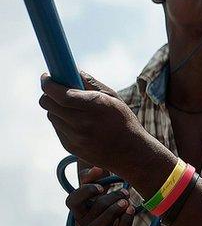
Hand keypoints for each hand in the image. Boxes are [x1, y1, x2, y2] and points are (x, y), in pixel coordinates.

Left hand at [39, 71, 158, 177]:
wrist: (131, 154)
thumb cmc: (124, 121)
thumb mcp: (114, 98)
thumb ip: (92, 83)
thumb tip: (74, 71)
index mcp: (95, 106)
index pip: (59, 93)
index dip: (48, 83)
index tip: (47, 77)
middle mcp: (82, 123)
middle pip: (48, 104)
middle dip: (49, 94)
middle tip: (57, 90)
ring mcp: (75, 137)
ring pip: (51, 116)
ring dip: (57, 109)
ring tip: (74, 109)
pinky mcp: (70, 147)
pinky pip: (57, 128)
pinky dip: (63, 122)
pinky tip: (78, 123)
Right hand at [66, 165, 135, 225]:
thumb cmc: (105, 215)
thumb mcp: (98, 198)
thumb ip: (95, 180)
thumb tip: (98, 167)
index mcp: (80, 211)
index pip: (71, 201)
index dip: (85, 192)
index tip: (101, 187)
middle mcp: (85, 225)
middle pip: (95, 207)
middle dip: (112, 197)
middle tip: (124, 193)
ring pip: (102, 221)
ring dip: (117, 208)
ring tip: (127, 201)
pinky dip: (127, 219)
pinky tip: (132, 210)